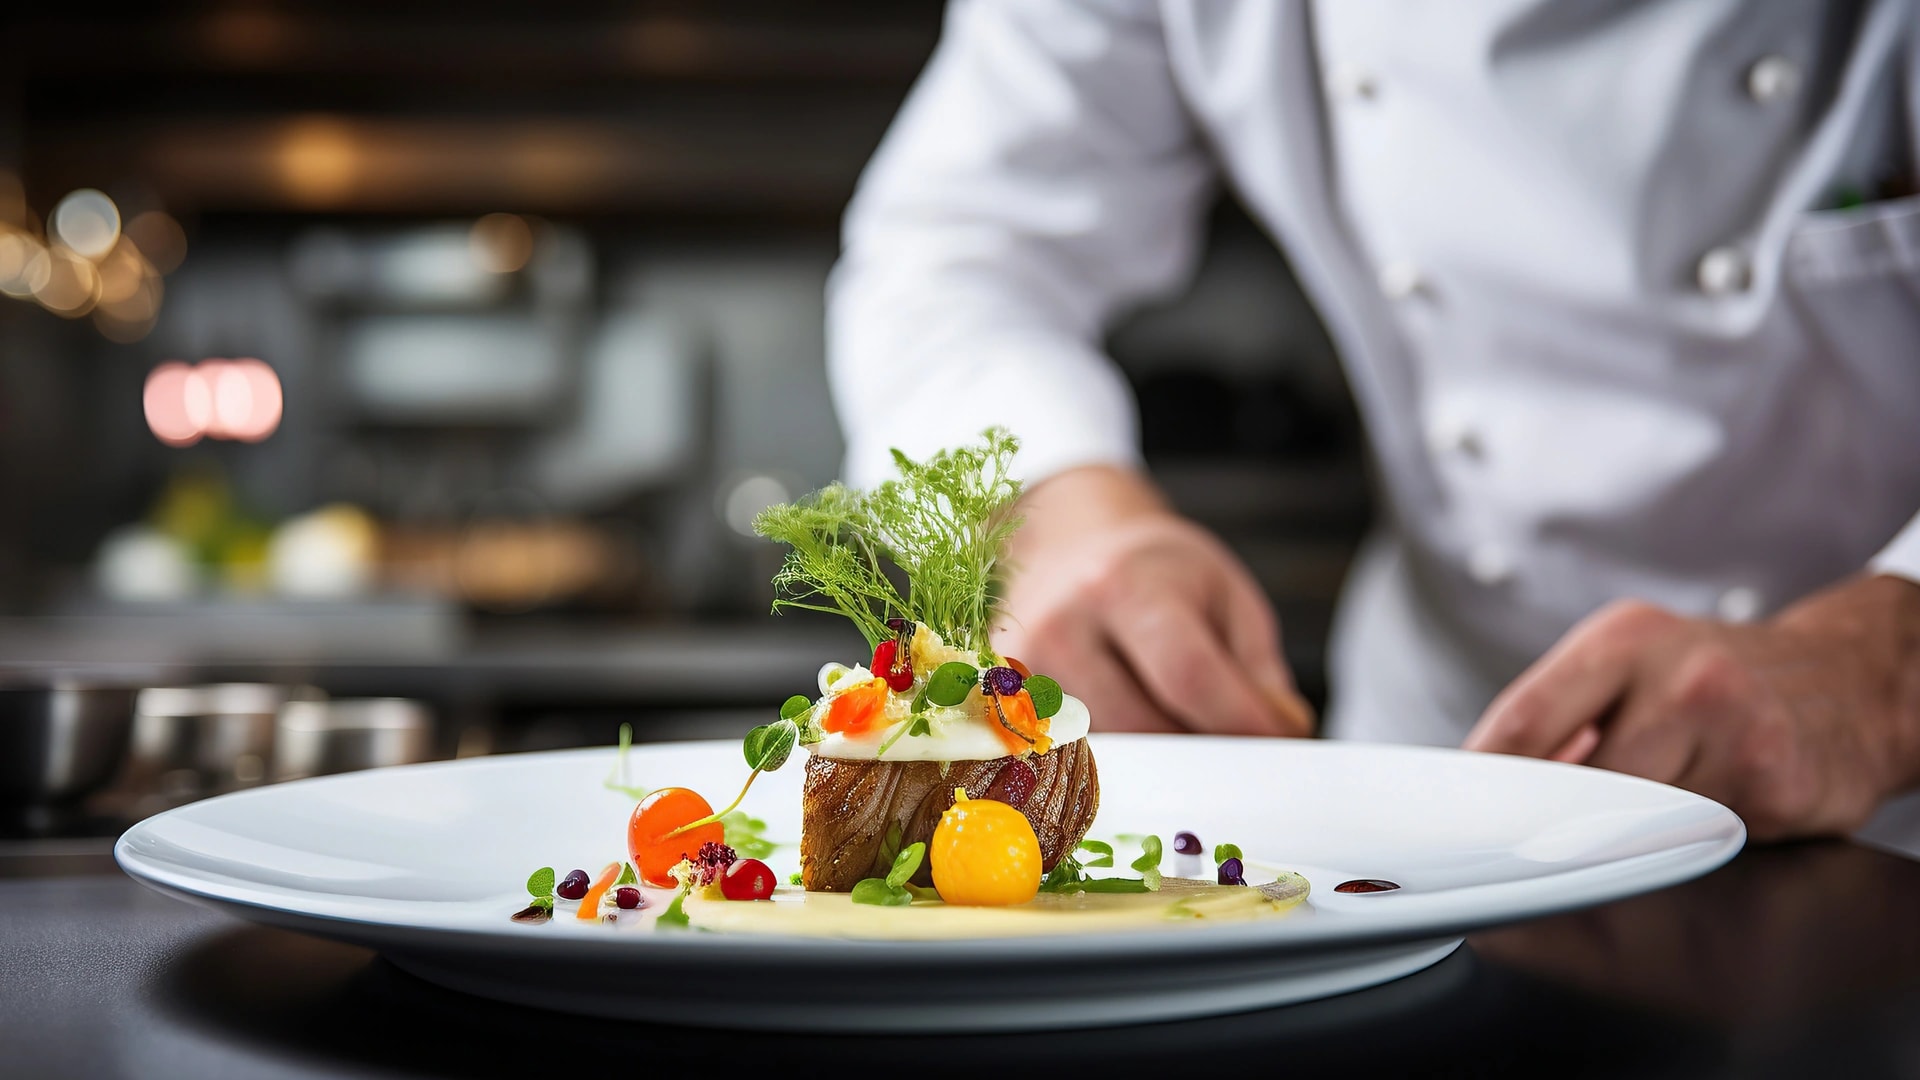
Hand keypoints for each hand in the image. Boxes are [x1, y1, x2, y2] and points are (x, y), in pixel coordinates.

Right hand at [993, 465, 1314, 736]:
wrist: (1069, 544)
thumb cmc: (1156, 572)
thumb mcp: (1224, 595)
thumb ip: (1257, 669)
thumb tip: (1280, 736)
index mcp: (1125, 583)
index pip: (1187, 674)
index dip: (1242, 720)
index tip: (1281, 740)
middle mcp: (1062, 625)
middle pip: (1146, 728)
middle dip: (1204, 751)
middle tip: (1234, 743)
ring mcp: (1023, 671)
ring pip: (1110, 759)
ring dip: (1161, 767)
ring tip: (1181, 730)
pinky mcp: (1003, 705)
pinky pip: (1074, 762)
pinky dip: (1119, 767)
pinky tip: (1137, 736)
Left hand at [1464, 574, 1919, 838]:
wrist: (1850, 682)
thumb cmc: (1718, 680)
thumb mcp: (1633, 663)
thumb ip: (1563, 715)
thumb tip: (1489, 781)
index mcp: (1624, 638)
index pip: (1525, 718)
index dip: (1489, 780)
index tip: (1466, 816)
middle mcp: (1679, 674)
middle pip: (1576, 782)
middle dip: (1556, 818)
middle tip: (1544, 836)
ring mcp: (1732, 728)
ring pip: (1632, 818)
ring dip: (1621, 832)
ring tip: (1640, 812)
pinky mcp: (1774, 784)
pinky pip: (1693, 839)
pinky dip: (1681, 840)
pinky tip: (1701, 812)